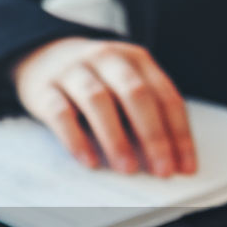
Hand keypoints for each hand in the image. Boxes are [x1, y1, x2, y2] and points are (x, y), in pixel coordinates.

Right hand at [11, 36, 195, 175]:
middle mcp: (106, 58)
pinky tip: (89, 161)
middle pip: (135, 95)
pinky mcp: (44, 88)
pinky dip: (76, 139)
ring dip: (116, 138)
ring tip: (127, 168)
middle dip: (153, 135)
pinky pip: (61, 114)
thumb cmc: (95, 79)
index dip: (178, 133)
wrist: (42, 56)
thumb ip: (146, 110)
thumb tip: (168, 157)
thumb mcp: (125, 83)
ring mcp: (73, 70)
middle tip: (161, 169)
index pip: (165, 95)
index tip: (184, 166)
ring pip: (98, 101)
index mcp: (135, 58)